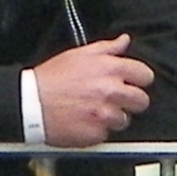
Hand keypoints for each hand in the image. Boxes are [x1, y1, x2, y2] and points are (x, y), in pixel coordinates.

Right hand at [27, 36, 154, 145]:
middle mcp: (111, 91)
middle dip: (131, 101)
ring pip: (125, 120)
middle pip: (141, 101)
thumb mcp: (79, 54)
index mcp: (110, 69)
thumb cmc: (52, 78)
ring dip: (113, 117)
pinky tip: (85, 121)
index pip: (145, 75)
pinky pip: (107, 134)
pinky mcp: (96, 134)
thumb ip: (107, 48)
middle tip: (116, 100)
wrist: (31, 103)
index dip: (139, 80)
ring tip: (95, 111)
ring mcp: (105, 115)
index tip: (133, 83)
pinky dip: (98, 130)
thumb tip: (124, 41)